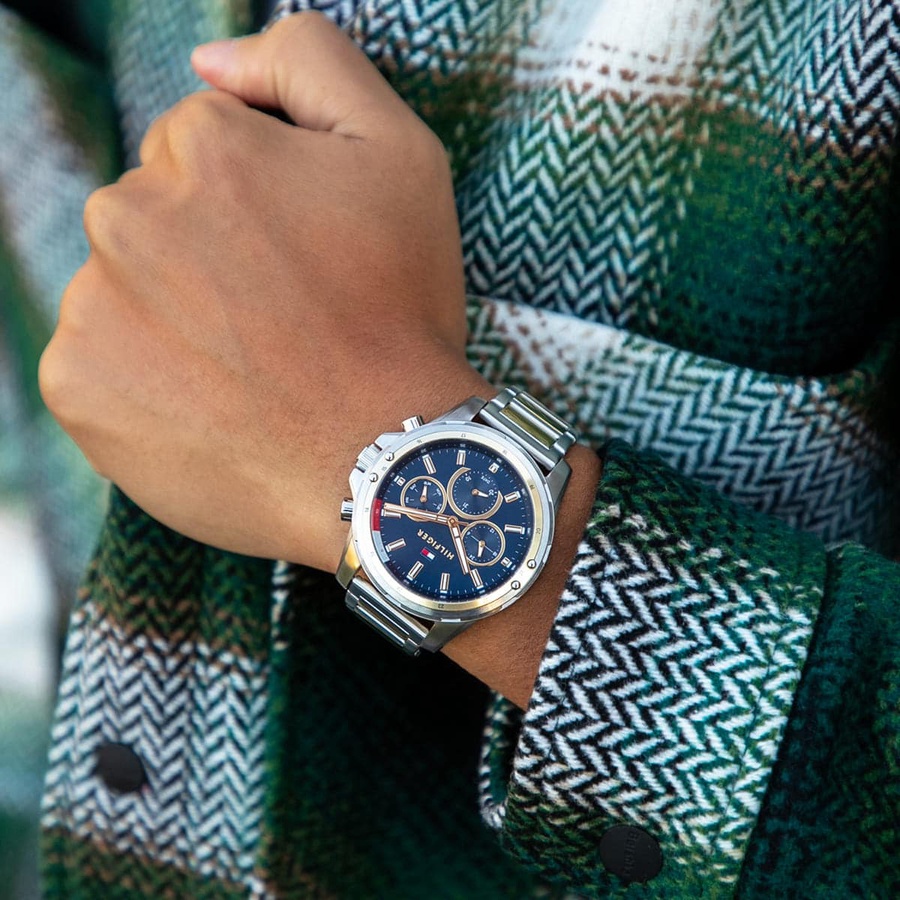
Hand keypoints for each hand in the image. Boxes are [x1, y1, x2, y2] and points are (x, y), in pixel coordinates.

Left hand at [39, 13, 489, 570]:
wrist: (384, 459)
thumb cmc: (401, 314)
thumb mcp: (401, 156)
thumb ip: (311, 64)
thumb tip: (209, 63)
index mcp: (203, 145)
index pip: (201, 157)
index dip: (261, 212)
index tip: (302, 267)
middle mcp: (126, 212)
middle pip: (153, 221)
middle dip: (207, 262)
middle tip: (280, 327)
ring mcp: (92, 303)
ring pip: (122, 291)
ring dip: (173, 322)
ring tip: (250, 374)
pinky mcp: (76, 386)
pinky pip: (99, 364)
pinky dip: (145, 384)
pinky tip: (210, 409)